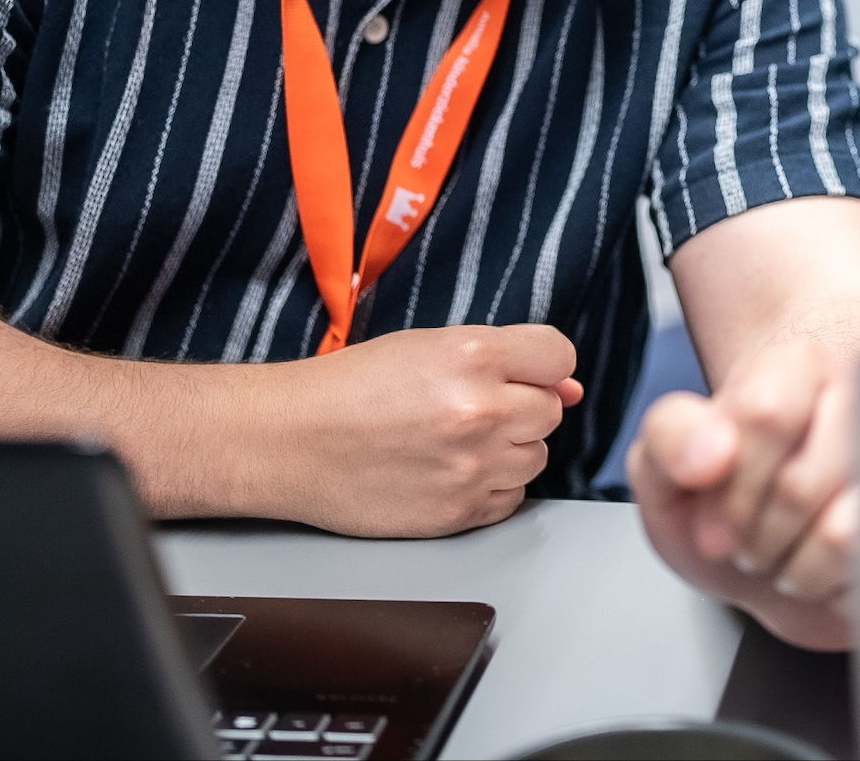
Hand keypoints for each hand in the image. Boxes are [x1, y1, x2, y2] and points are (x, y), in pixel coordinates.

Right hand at [258, 324, 581, 536]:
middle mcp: (480, 411)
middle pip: (550, 411)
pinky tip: (449, 470)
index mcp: (473, 356)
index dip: (542, 366)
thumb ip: (504, 359)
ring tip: (453, 440)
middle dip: (520, 408)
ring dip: (508, 450)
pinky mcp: (458, 512)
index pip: (559, 356)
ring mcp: (471, 466)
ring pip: (536, 457)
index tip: (523, 373)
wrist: (290, 442)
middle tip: (471, 408)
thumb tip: (568, 388)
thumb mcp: (428, 347)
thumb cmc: (351, 388)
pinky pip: (511, 498)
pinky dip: (491, 487)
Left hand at [629, 340, 859, 651]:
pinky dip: (830, 591)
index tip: (712, 521)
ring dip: (793, 568)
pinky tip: (821, 568)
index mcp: (798, 370)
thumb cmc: (722, 499)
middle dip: (754, 534)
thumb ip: (671, 438)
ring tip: (783, 551)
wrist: (766, 552)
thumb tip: (711, 453)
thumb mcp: (664, 466)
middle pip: (800, 486)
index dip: (730, 487)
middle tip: (746, 539)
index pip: (766, 414)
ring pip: (842, 536)